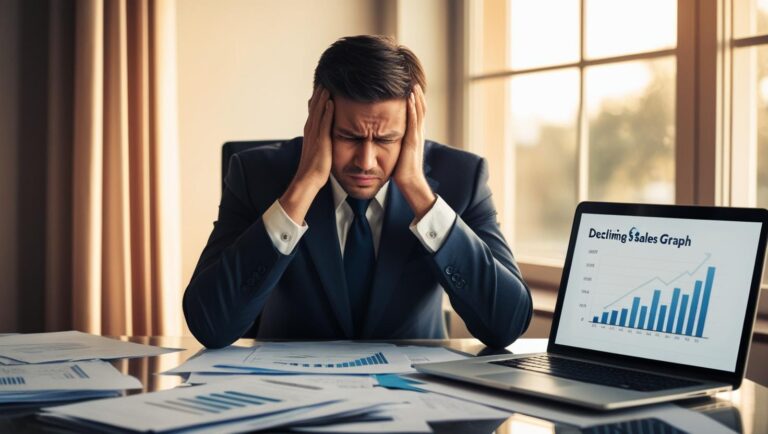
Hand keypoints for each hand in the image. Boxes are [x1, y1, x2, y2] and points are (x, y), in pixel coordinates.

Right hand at [296, 86, 333, 188]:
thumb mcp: (318, 148)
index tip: (323, 86)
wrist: (308, 178)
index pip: (313, 109)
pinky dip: (327, 111)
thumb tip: (325, 134)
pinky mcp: (320, 140)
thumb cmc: (315, 167)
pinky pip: (324, 122)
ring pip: (318, 111)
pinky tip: (330, 101)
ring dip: (322, 97)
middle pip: (314, 106)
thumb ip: (321, 138)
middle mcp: (310, 129)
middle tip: (324, 79)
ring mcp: (314, 134)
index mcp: (310, 130)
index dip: (317, 98)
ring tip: (327, 84)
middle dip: (319, 93)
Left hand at [393, 84, 435, 218]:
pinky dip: (413, 108)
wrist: (409, 182)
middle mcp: (417, 133)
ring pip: (419, 112)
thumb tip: (386, 136)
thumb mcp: (398, 151)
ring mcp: (416, 136)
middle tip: (413, 79)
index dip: (415, 100)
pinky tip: (410, 98)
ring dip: (416, 97)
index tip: (410, 87)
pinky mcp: (412, 141)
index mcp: (414, 135)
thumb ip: (396, 142)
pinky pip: (414, 121)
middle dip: (417, 94)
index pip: (416, 113)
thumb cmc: (402, 170)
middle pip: (420, 108)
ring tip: (413, 83)